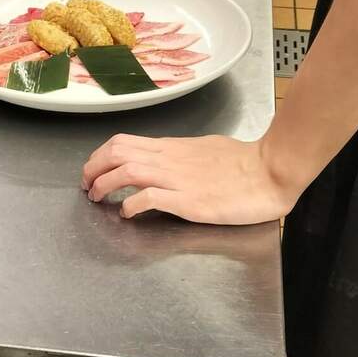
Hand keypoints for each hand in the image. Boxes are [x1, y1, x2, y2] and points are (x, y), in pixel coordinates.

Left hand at [81, 134, 297, 224]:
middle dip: (93, 168)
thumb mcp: (205, 150)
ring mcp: (178, 179)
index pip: (125, 143)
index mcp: (172, 147)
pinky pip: (149, 197)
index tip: (93, 170)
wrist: (270, 170)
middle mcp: (169, 160)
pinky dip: (131, 205)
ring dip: (105, 185)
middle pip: (117, 152)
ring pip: (127, 171)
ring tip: (97, 198)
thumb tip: (165, 161)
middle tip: (87, 185)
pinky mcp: (188, 201)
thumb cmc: (245, 163)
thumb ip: (181, 156)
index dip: (101, 156)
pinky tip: (128, 214)